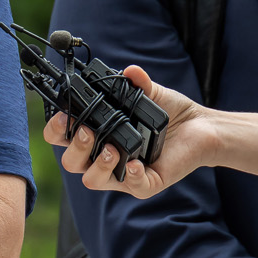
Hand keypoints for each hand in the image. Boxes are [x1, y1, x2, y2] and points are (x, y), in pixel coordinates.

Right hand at [45, 65, 213, 197]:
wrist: (202, 127)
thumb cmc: (170, 113)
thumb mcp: (150, 93)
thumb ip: (138, 83)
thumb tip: (130, 72)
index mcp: (98, 136)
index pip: (64, 139)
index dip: (56, 130)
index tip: (63, 116)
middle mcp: (106, 157)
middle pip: (71, 163)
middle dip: (74, 149)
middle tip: (86, 132)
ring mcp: (124, 173)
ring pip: (93, 180)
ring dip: (97, 165)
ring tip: (110, 149)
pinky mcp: (146, 183)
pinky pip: (132, 186)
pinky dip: (130, 175)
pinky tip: (135, 163)